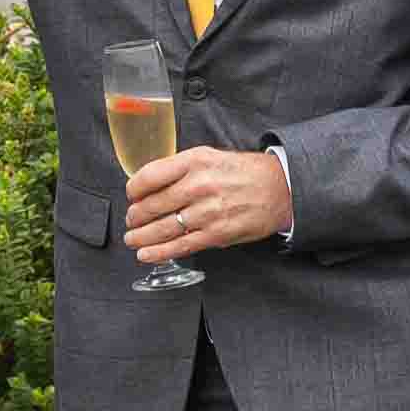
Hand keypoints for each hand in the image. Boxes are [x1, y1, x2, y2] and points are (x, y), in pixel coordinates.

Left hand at [124, 146, 290, 264]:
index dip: (133, 190)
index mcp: (194, 162)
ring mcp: (207, 212)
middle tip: (131, 220)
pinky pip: (181, 246)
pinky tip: (147, 254)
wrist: (279, 188)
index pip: (149, 176)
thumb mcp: (209, 156)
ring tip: (132, 240)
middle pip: (152, 205)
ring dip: (141, 237)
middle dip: (135, 216)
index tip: (131, 195)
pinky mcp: (217, 234)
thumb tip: (149, 184)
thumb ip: (180, 168)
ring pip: (163, 228)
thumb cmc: (242, 171)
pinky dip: (160, 253)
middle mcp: (198, 186)